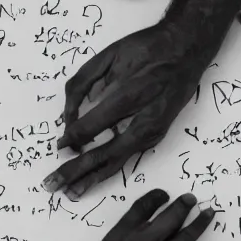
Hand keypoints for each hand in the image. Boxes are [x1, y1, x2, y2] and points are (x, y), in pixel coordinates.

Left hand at [43, 22, 211, 198]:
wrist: (187, 49)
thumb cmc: (147, 48)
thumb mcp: (109, 55)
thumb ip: (84, 83)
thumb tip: (69, 115)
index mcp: (131, 96)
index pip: (92, 126)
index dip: (72, 137)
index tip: (58, 146)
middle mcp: (144, 121)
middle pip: (104, 154)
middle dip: (76, 170)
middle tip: (53, 184)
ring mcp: (151, 133)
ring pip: (117, 162)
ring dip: (92, 179)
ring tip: (72, 192)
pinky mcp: (155, 136)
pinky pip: (126, 156)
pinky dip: (108, 169)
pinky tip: (93, 178)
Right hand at [51, 190, 212, 240]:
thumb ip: (122, 237)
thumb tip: (141, 227)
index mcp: (122, 236)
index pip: (143, 207)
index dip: (157, 197)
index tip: (166, 194)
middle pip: (169, 219)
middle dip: (184, 206)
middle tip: (192, 200)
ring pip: (182, 240)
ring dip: (197, 226)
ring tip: (207, 216)